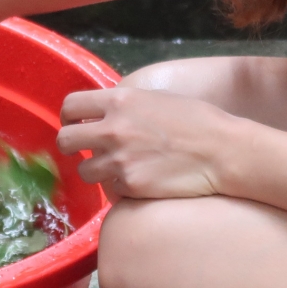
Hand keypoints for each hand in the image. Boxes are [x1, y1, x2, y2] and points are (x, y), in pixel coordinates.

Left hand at [56, 87, 235, 200]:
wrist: (222, 151)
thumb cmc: (197, 120)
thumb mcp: (156, 99)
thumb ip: (126, 105)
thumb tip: (106, 112)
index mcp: (119, 101)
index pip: (70, 105)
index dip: (70, 116)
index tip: (76, 123)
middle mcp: (112, 129)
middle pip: (64, 140)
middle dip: (70, 145)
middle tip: (84, 149)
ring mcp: (118, 160)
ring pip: (84, 170)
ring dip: (95, 170)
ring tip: (117, 168)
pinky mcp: (130, 186)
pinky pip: (110, 188)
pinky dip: (120, 187)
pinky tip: (139, 180)